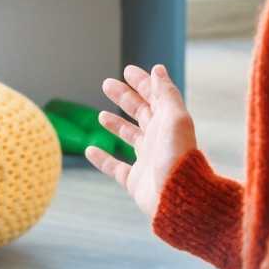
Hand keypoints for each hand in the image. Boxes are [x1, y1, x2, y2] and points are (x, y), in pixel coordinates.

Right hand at [86, 63, 196, 217]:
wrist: (178, 198)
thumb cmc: (177, 157)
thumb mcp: (174, 119)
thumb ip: (166, 94)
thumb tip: (158, 69)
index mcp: (168, 123)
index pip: (154, 97)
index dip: (141, 82)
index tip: (127, 71)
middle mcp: (158, 139)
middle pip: (140, 113)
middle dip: (124, 97)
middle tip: (106, 84)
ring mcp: (147, 160)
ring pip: (129, 137)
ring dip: (116, 124)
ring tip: (101, 115)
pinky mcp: (135, 180)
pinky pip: (115, 167)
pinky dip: (102, 159)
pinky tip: (90, 150)